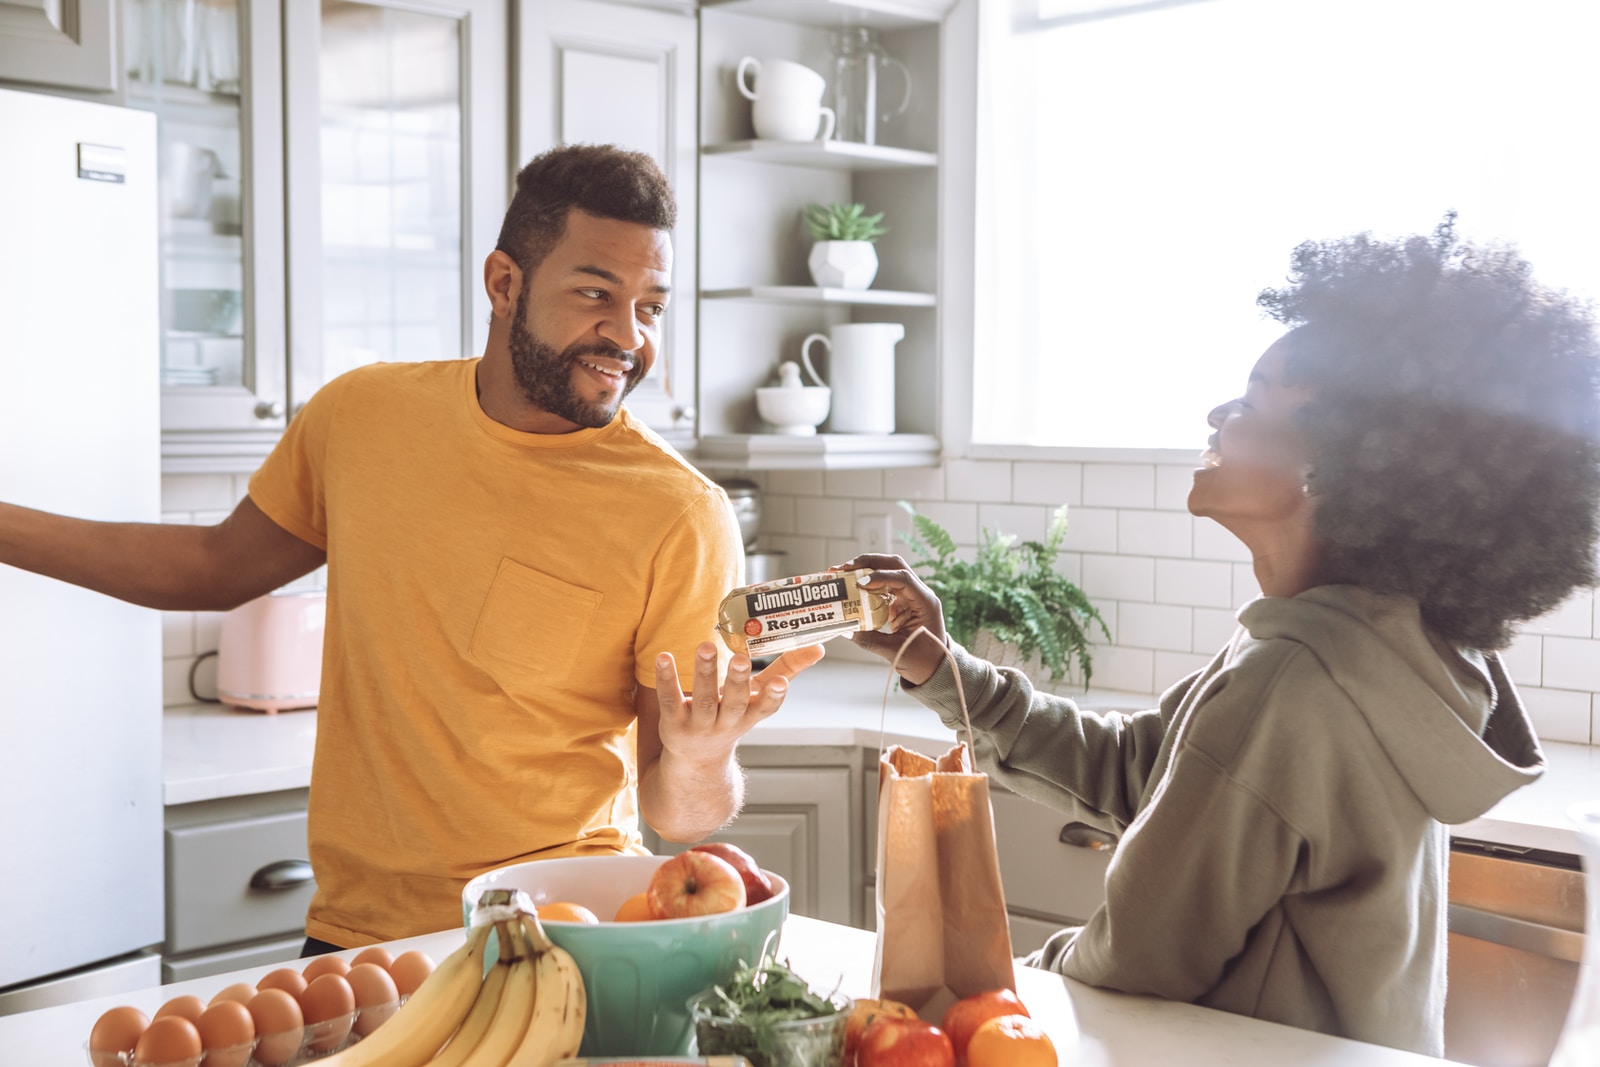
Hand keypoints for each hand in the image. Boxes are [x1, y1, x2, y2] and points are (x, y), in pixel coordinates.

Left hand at [652, 640, 826, 764]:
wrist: (698, 761)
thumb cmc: (733, 716)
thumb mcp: (760, 697)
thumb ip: (788, 670)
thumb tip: (819, 646)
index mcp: (750, 715)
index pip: (766, 708)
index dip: (774, 697)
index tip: (782, 683)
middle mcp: (727, 723)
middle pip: (734, 703)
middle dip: (737, 682)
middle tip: (739, 660)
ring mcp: (699, 725)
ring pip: (703, 700)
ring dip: (705, 674)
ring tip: (705, 647)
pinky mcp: (673, 723)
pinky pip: (669, 700)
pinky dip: (668, 680)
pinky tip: (664, 658)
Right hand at [833, 554, 947, 685]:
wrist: (935, 667)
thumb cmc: (922, 661)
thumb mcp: (896, 652)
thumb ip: (871, 640)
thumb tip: (846, 629)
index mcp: (925, 602)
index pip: (903, 579)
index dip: (881, 577)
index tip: (860, 583)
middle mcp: (919, 593)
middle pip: (895, 565)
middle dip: (868, 562)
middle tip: (843, 568)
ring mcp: (910, 595)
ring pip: (888, 570)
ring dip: (865, 568)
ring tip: (841, 572)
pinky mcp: (901, 600)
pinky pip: (882, 584)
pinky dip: (866, 583)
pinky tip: (849, 586)